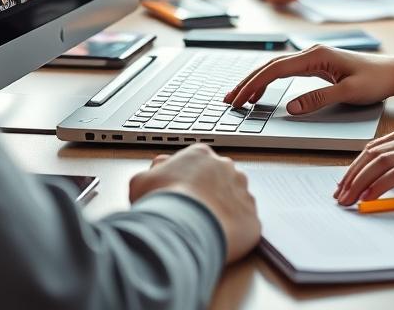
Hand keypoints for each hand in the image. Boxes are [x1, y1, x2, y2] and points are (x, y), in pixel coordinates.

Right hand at [128, 144, 259, 263]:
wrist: (184, 227)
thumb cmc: (162, 203)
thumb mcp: (141, 181)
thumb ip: (153, 172)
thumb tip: (158, 169)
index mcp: (200, 155)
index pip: (197, 163)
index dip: (186, 181)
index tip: (178, 194)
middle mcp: (226, 168)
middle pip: (218, 179)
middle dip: (206, 194)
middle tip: (190, 213)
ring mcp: (242, 191)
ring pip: (233, 201)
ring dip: (221, 212)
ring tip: (203, 227)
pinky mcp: (252, 217)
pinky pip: (242, 224)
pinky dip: (232, 232)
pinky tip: (216, 239)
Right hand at [224, 45, 393, 114]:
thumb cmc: (377, 80)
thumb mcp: (349, 93)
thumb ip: (318, 99)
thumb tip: (290, 107)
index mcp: (317, 56)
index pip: (276, 69)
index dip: (254, 85)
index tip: (240, 99)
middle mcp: (312, 53)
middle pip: (270, 66)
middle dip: (248, 83)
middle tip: (229, 100)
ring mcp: (314, 59)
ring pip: (276, 68)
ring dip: (256, 81)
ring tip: (239, 97)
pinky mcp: (318, 66)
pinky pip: (286, 73)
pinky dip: (269, 81)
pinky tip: (261, 91)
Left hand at [334, 123, 393, 204]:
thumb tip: (383, 183)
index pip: (374, 147)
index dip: (355, 165)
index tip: (345, 182)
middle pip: (371, 154)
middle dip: (351, 175)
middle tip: (340, 194)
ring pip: (380, 162)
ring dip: (359, 182)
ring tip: (348, 199)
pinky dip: (379, 186)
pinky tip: (369, 196)